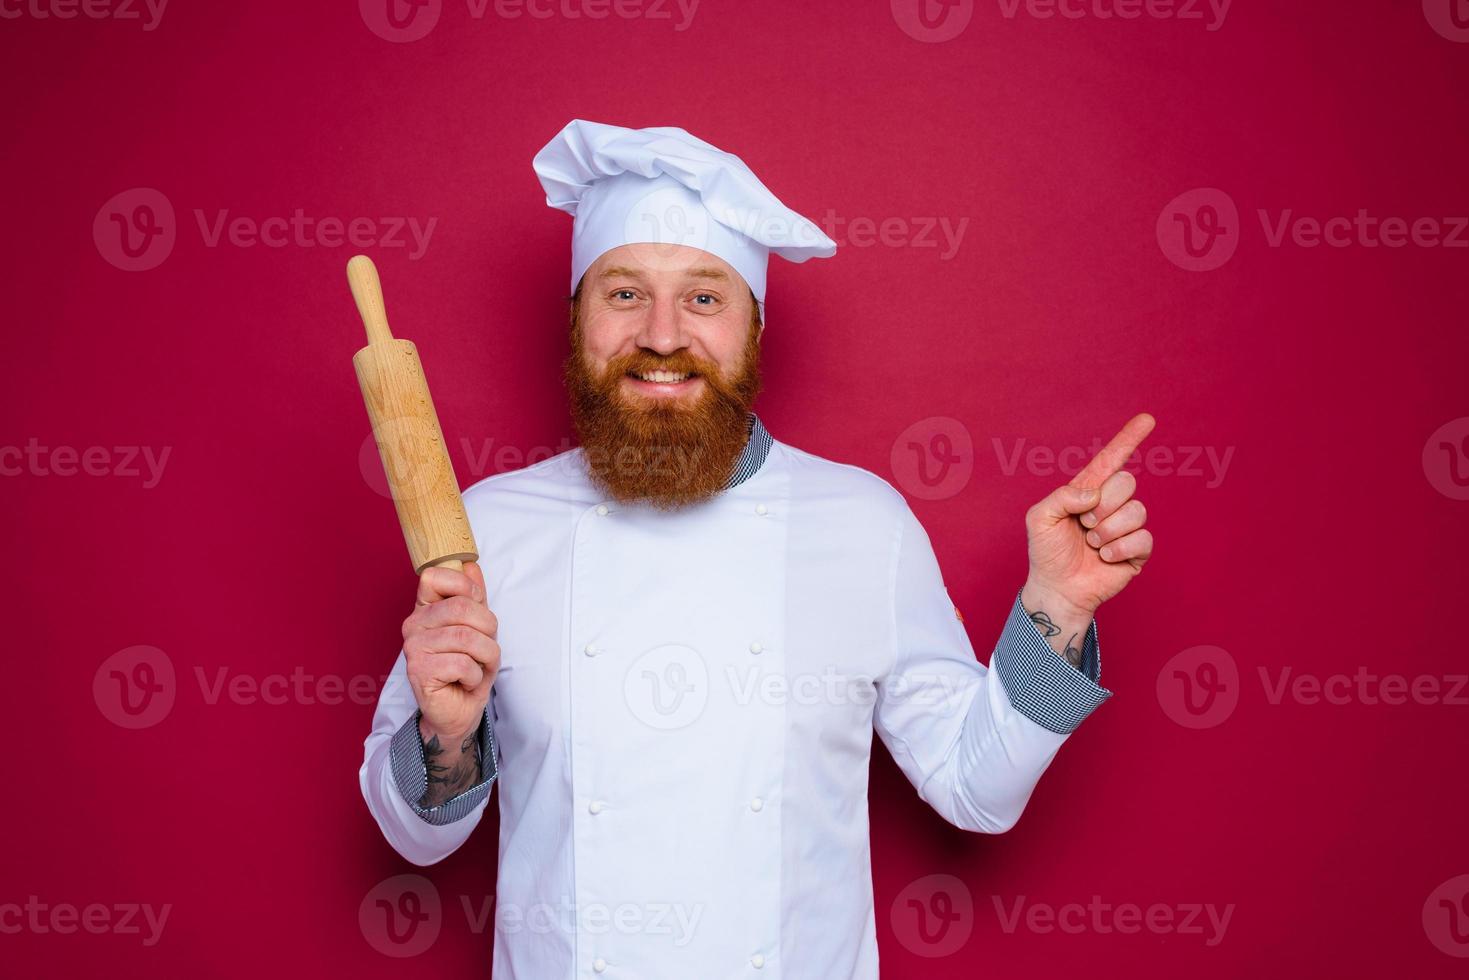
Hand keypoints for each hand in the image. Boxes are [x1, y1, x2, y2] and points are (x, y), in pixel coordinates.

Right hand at [401, 561, 499, 743]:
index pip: (435, 576)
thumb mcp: (478, 628)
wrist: (459, 711)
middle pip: (461, 607)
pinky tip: (466, 681)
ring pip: (467, 637)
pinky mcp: (419, 671)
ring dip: (486, 655)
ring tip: (479, 666)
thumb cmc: (468, 668)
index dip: (466, 588)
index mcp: (425, 608)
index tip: (477, 608)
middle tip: (485, 648)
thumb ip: (474, 596)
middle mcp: (413, 624)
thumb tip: (471, 565)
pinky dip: (476, 675)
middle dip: (488, 629)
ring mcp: (413, 648)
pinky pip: (463, 664)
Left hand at [1023, 414, 1155, 618]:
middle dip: (1102, 505)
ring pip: (1136, 511)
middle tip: (1084, 525)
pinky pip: (1142, 538)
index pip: (1111, 459)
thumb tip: (1095, 494)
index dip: (1128, 439)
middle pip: (1127, 482)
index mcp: (1088, 490)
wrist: (1057, 589)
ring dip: (1107, 531)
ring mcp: (1126, 526)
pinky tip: (1105, 557)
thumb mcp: (1040, 518)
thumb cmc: (1047, 553)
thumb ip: (1062, 496)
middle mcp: (1111, 504)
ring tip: (1092, 544)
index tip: (1147, 419)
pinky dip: (1118, 549)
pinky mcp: (1138, 550)